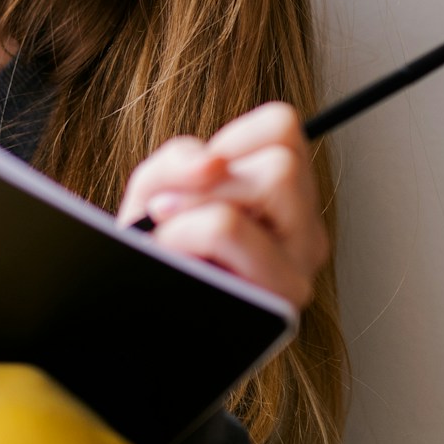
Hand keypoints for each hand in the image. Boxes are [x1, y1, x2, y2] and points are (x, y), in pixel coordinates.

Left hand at [116, 103, 329, 307]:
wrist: (137, 316)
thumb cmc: (153, 250)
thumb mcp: (157, 188)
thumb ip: (182, 159)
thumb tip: (213, 162)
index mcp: (286, 201)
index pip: (283, 127)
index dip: (230, 140)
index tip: (199, 178)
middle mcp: (306, 236)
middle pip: (282, 161)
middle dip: (213, 180)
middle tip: (177, 213)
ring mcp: (301, 269)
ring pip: (273, 181)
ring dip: (200, 202)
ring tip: (176, 237)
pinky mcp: (280, 298)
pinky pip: (228, 226)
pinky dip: (185, 229)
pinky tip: (175, 257)